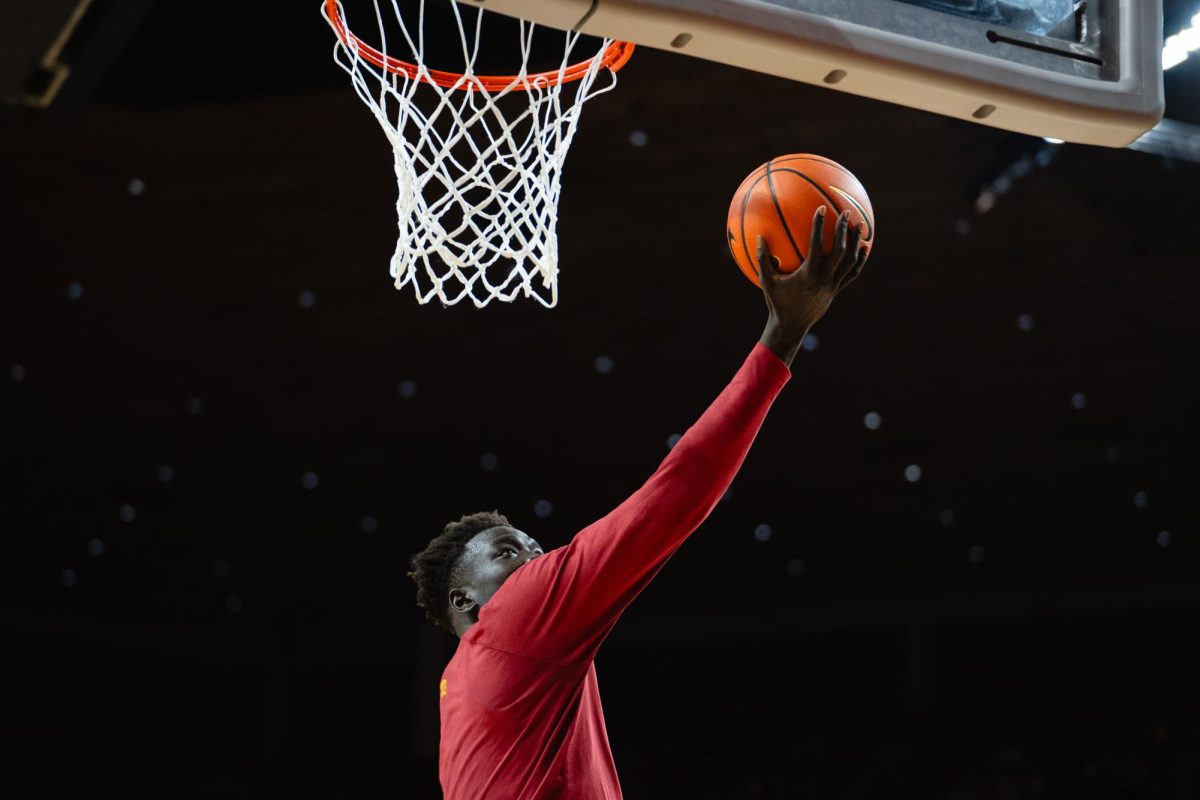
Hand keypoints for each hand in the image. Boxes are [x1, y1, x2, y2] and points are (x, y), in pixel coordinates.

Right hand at [757, 206, 867, 365]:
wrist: (791, 327)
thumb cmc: (777, 303)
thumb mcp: (767, 281)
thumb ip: (763, 259)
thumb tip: (758, 237)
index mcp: (808, 274)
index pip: (817, 245)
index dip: (819, 226)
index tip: (821, 209)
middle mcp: (824, 279)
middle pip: (840, 251)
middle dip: (844, 230)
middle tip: (847, 212)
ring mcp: (833, 286)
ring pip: (850, 262)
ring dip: (856, 243)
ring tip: (861, 227)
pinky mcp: (836, 291)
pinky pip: (852, 274)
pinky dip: (860, 261)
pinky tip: (864, 249)